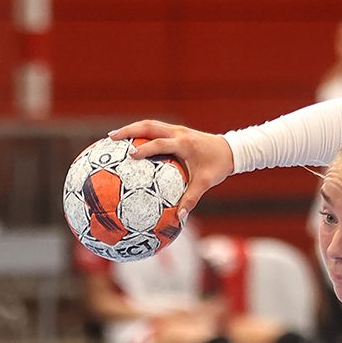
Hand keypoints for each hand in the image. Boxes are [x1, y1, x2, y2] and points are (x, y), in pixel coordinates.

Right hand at [109, 120, 234, 218]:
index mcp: (184, 144)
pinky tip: (130, 142)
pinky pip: (155, 129)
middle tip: (111, 139)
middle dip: (129, 131)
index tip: (131, 156)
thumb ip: (191, 199)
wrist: (230, 150)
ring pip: (150, 124)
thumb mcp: (206, 184)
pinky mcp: (176, 130)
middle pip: (149, 126)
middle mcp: (178, 133)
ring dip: (132, 129)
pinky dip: (141, 132)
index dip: (145, 149)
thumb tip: (179, 217)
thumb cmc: (218, 167)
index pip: (161, 144)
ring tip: (114, 138)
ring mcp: (177, 129)